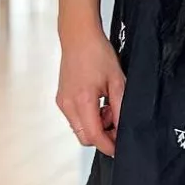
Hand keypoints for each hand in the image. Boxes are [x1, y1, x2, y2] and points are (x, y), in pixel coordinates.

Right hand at [56, 25, 124, 156]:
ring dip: (96, 124)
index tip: (117, 148)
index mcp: (83, 100)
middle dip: (103, 134)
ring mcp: (62, 102)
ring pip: (79, 128)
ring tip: (108, 104)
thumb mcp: (117, 80)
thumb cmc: (97, 52)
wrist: (79, 37)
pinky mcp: (61, 98)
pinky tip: (98, 100)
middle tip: (116, 118)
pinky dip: (88, 116)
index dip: (107, 145)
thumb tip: (122, 125)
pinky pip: (74, 117)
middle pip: (84, 136)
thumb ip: (120, 105)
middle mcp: (68, 104)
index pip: (93, 135)